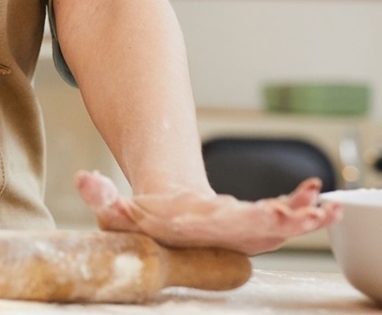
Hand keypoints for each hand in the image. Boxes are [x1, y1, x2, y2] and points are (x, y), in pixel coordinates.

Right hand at [75, 169, 340, 254]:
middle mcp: (225, 233)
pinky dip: (303, 209)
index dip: (248, 222)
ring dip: (304, 218)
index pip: (224, 226)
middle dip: (285, 222)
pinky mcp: (257, 221)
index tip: (270, 215)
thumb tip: (84, 178)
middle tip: (308, 214)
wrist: (166, 226)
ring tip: (326, 208)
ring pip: (279, 227)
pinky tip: (320, 199)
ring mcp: (245, 230)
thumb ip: (101, 198)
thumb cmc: (145, 221)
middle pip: (259, 230)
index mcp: (196, 229)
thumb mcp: (116, 213)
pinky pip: (284, 217)